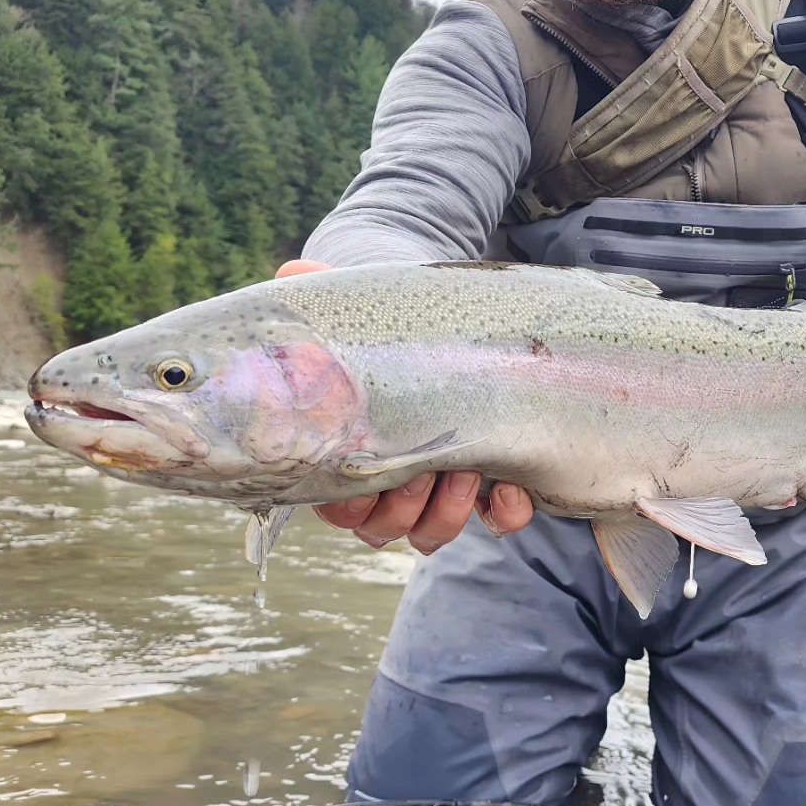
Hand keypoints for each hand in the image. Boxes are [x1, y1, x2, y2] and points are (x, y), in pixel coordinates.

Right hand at [273, 259, 534, 549]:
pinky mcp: (489, 482)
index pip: (338, 508)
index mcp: (346, 455)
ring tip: (467, 469)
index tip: (379, 462)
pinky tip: (512, 488)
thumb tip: (294, 273)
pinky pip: (498, 519)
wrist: (440, 320)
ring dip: (449, 511)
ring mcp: (437, 488)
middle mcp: (386, 483)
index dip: (356, 500)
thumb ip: (321, 294)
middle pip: (385, 527)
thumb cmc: (386, 324)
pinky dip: (506, 512)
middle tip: (428, 466)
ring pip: (431, 532)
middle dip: (408, 503)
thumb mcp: (357, 310)